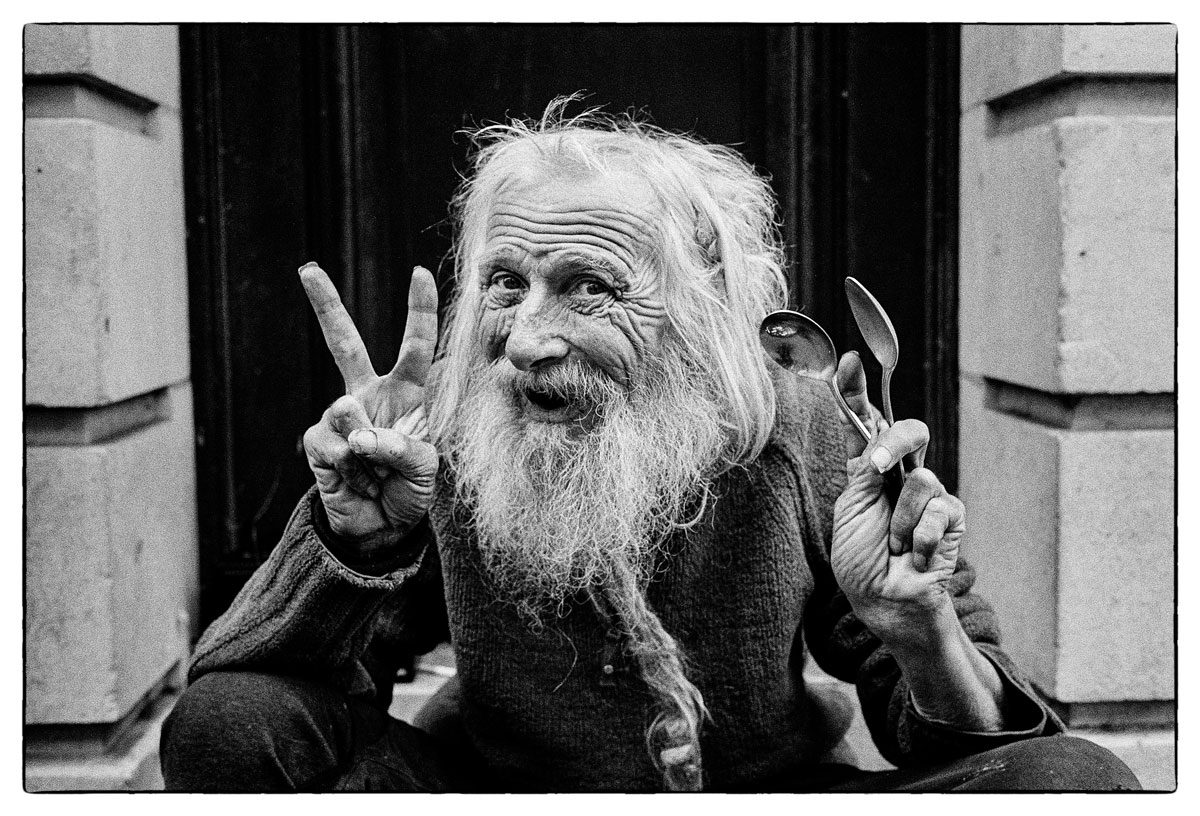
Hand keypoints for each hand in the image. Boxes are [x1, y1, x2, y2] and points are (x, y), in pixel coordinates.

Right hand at [299, 263, 439, 551]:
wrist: (380, 528)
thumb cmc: (409, 490)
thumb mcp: (425, 470)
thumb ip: (403, 449)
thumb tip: (360, 436)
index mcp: (407, 393)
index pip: (415, 346)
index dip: (418, 310)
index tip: (419, 272)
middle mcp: (370, 396)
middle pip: (344, 342)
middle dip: (325, 304)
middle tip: (306, 268)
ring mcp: (339, 416)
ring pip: (347, 412)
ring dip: (368, 449)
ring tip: (376, 472)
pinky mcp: (316, 441)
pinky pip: (331, 444)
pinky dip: (349, 467)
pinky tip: (356, 481)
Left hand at [829, 352, 965, 642]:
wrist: (885, 601)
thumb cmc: (862, 559)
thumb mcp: (852, 508)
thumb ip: (865, 468)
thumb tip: (872, 429)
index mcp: (869, 469)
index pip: (866, 421)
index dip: (857, 389)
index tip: (850, 361)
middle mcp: (901, 474)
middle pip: (908, 430)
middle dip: (896, 441)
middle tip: (880, 466)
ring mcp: (929, 494)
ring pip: (921, 479)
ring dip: (898, 521)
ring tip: (893, 546)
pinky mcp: (951, 517)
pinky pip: (939, 509)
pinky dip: (919, 537)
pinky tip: (913, 556)